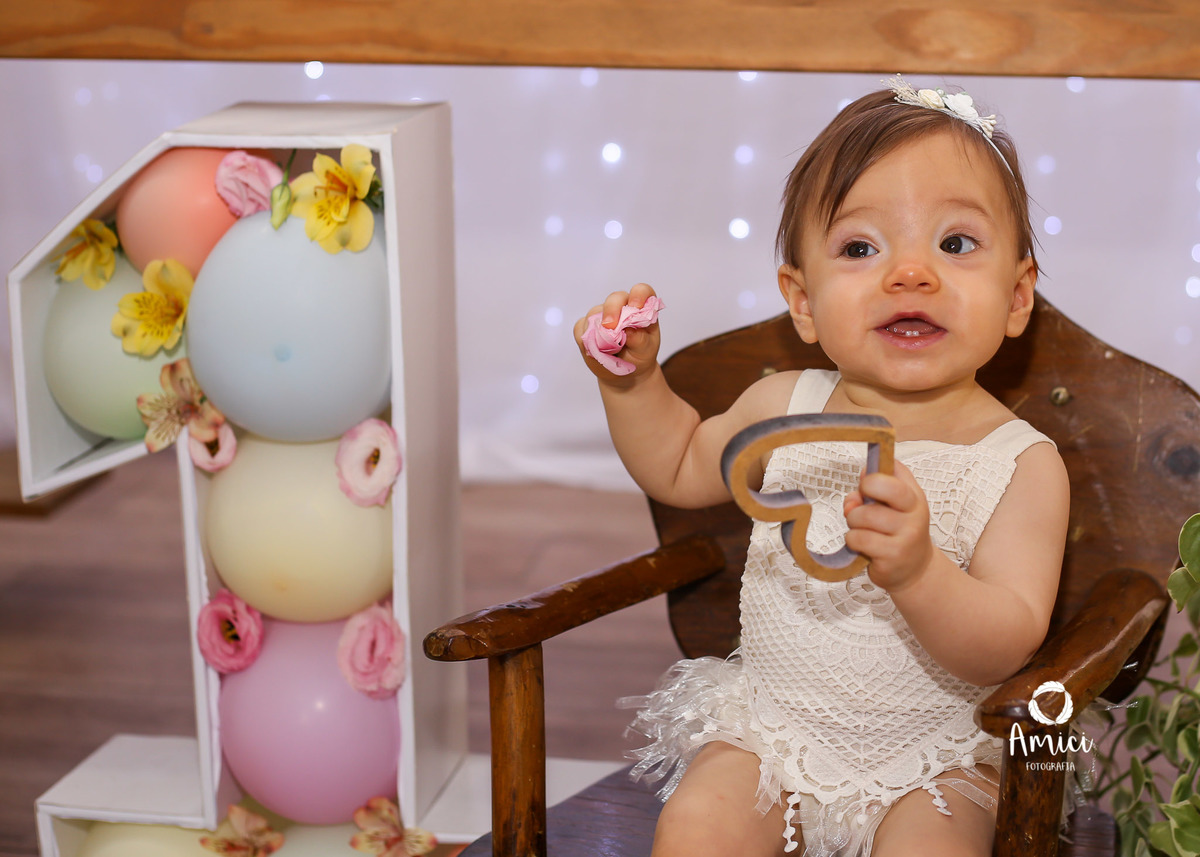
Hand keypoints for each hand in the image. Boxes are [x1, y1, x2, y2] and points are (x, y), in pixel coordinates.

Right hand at [573, 283, 661, 383]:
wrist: (625, 372)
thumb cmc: (640, 355)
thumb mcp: (646, 351)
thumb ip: (640, 340)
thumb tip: (629, 330)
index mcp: (641, 308)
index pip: (641, 291)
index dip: (638, 295)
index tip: (635, 307)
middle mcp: (621, 307)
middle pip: (615, 298)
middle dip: (612, 310)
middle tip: (611, 327)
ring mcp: (602, 315)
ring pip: (594, 313)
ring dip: (598, 332)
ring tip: (610, 352)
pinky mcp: (586, 325)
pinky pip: (580, 327)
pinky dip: (586, 340)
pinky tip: (597, 351)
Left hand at [843, 461, 936, 591]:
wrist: (916, 570)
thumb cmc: (899, 533)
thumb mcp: (892, 506)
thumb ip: (871, 492)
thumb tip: (854, 497)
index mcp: (914, 497)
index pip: (894, 470)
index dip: (871, 477)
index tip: (866, 488)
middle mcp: (914, 515)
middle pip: (874, 489)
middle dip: (859, 499)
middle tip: (861, 513)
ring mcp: (906, 537)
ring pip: (862, 516)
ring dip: (853, 524)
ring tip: (863, 532)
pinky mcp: (893, 556)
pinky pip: (858, 539)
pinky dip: (852, 541)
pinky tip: (863, 546)